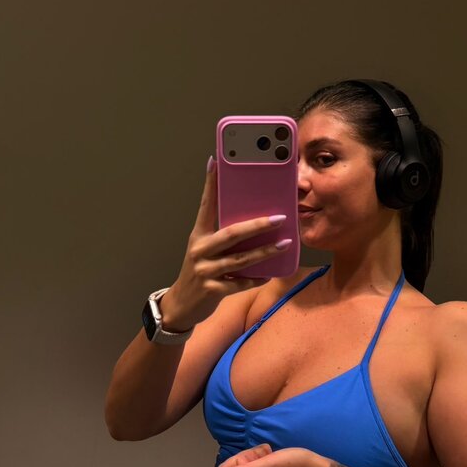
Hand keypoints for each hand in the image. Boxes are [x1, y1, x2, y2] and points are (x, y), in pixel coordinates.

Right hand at [160, 158, 283, 329]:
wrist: (182, 305)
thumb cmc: (199, 271)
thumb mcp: (205, 249)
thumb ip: (221, 234)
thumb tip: (249, 218)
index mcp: (198, 234)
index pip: (205, 204)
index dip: (210, 184)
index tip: (216, 161)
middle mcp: (200, 249)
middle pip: (231, 233)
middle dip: (258, 225)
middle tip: (280, 217)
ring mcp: (205, 270)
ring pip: (240, 259)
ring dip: (264, 252)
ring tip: (284, 244)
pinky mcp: (211, 290)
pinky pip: (238, 284)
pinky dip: (255, 279)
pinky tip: (269, 275)